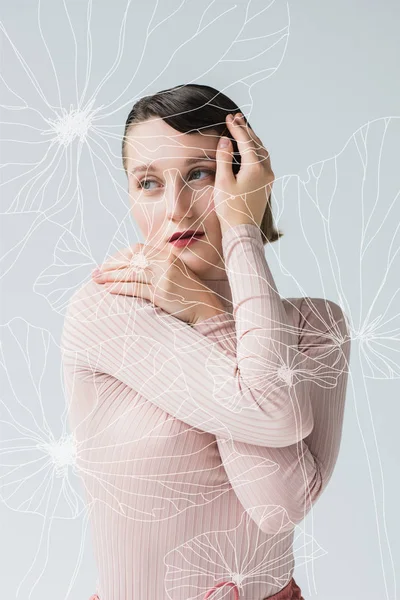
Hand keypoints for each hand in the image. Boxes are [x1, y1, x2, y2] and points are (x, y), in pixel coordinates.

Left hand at [91, 244, 224, 324]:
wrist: (206, 308)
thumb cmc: (189, 292)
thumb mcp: (177, 272)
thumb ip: (159, 266)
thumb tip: (135, 266)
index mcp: (168, 255)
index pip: (138, 249)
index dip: (120, 255)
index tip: (108, 263)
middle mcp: (165, 263)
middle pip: (131, 259)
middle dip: (111, 265)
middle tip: (96, 272)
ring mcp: (163, 278)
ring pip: (130, 273)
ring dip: (111, 276)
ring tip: (97, 280)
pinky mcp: (161, 293)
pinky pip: (135, 288)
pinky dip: (120, 288)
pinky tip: (109, 290)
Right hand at [213, 112, 274, 230]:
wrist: (242, 230)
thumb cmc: (230, 208)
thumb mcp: (223, 182)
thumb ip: (224, 159)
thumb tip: (226, 141)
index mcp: (256, 168)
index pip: (246, 142)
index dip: (236, 129)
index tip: (228, 118)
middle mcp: (266, 171)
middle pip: (256, 144)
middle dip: (246, 130)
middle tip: (236, 118)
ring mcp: (268, 179)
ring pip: (262, 152)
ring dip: (252, 140)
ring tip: (243, 130)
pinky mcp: (266, 186)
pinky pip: (263, 162)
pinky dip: (256, 151)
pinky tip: (250, 150)